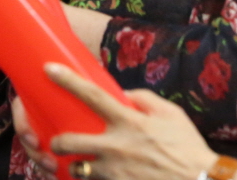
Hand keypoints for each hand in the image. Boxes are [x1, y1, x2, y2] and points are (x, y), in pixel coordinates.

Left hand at [14, 64, 216, 179]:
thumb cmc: (187, 146)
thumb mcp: (170, 113)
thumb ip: (143, 99)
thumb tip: (122, 94)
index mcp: (129, 122)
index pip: (92, 95)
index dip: (68, 80)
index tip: (49, 69)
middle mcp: (117, 147)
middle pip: (69, 141)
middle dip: (56, 142)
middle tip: (57, 141)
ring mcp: (115, 172)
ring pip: (77, 169)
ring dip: (74, 166)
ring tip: (80, 164)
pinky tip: (97, 177)